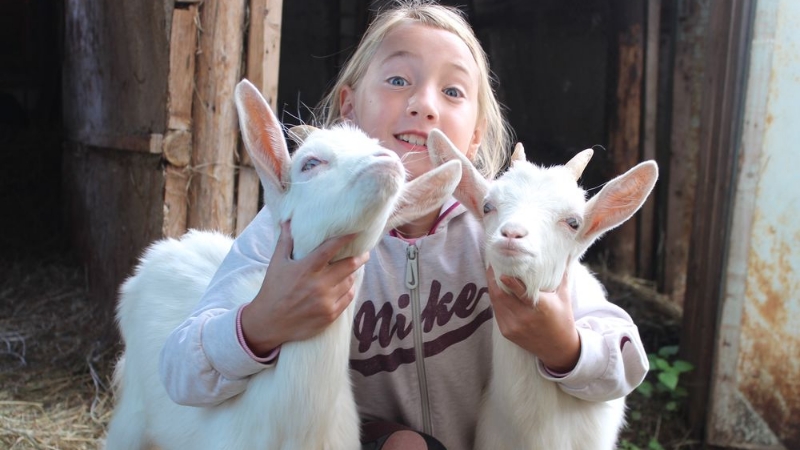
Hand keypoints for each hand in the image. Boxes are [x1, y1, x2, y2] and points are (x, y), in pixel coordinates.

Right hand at [241, 221, 369, 355]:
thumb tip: (287, 221)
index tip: (356, 232)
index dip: (345, 239)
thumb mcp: (276, 264)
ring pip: (349, 282)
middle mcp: (318, 285)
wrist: (269, 323)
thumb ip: (285, 242)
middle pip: (348, 266)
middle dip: (360, 257)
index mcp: (306, 269)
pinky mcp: (330, 315)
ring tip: (351, 270)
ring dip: (352, 274)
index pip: (330, 249)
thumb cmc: (273, 290)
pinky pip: (348, 298)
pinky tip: (346, 286)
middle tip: (365, 253)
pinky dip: (349, 290)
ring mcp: (326, 301)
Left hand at [487, 266, 580, 372]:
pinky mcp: (507, 332)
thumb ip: (562, 276)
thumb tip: (565, 254)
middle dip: (493, 280)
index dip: (510, 283)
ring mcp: (514, 327)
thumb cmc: (563, 319)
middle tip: (492, 265)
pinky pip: (497, 312)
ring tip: (491, 273)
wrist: (559, 349)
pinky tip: (495, 289)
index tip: (501, 271)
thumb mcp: (564, 297)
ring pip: (496, 303)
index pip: (522, 294)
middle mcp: (525, 318)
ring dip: (492, 288)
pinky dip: (495, 299)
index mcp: (541, 308)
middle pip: (502, 297)